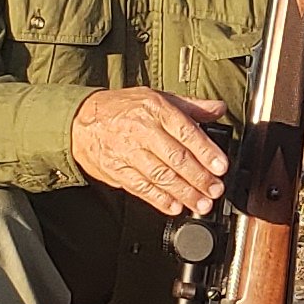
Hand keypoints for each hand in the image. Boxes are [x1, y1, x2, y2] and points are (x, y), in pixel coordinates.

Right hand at [74, 88, 229, 216]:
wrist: (82, 119)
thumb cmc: (123, 108)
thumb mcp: (157, 97)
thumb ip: (191, 106)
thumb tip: (218, 108)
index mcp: (156, 109)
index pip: (186, 132)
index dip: (206, 152)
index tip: (221, 167)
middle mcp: (142, 130)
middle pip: (175, 158)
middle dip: (199, 178)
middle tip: (215, 190)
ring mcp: (128, 151)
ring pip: (160, 175)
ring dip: (183, 193)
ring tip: (200, 203)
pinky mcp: (117, 170)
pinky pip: (141, 187)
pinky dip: (159, 199)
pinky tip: (174, 206)